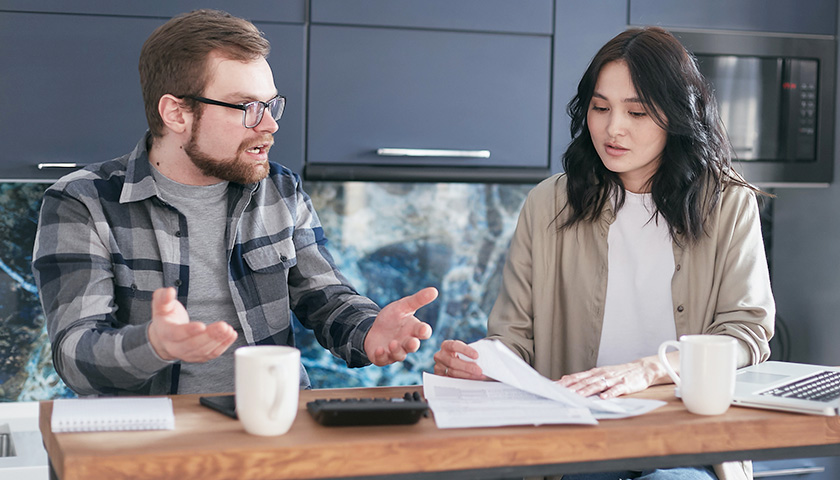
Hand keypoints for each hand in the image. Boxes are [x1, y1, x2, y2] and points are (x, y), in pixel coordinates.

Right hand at [147, 287, 237, 361]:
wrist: (164, 337)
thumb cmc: (165, 319)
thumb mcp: (160, 305)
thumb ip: (163, 298)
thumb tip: (169, 292)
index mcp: (166, 333)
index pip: (176, 334)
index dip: (189, 331)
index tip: (201, 325)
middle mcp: (175, 347)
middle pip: (193, 345)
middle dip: (209, 336)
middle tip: (222, 326)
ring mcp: (187, 354)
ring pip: (204, 351)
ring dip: (218, 340)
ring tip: (228, 329)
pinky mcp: (199, 356)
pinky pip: (212, 354)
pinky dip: (223, 345)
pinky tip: (231, 336)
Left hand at [364, 287, 437, 365]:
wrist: (374, 328)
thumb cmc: (393, 318)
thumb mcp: (403, 306)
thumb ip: (418, 300)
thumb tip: (434, 290)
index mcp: (414, 330)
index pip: (423, 332)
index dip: (424, 331)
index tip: (423, 329)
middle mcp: (407, 342)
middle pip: (413, 346)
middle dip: (412, 345)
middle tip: (412, 342)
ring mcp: (395, 351)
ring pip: (400, 355)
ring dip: (397, 350)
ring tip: (392, 344)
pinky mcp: (382, 357)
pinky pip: (383, 359)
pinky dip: (382, 356)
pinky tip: (379, 350)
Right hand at [432, 339, 485, 379]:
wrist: (452, 362)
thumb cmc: (459, 355)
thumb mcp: (463, 351)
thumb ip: (469, 353)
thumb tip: (483, 358)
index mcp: (446, 345)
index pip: (454, 346)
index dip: (465, 350)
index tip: (476, 355)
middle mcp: (440, 355)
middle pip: (453, 362)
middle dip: (468, 367)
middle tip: (479, 370)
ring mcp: (439, 366)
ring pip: (452, 372)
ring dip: (467, 375)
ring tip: (478, 376)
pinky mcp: (440, 376)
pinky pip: (451, 379)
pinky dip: (463, 380)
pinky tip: (471, 379)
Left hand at [556, 353, 673, 399]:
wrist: (641, 369)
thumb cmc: (618, 373)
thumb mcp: (600, 374)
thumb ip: (584, 378)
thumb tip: (565, 379)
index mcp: (595, 373)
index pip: (576, 377)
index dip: (565, 382)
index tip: (553, 387)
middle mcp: (602, 374)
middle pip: (584, 381)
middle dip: (571, 387)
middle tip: (559, 393)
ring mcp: (613, 379)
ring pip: (598, 385)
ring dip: (587, 391)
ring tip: (577, 396)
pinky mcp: (625, 385)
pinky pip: (616, 389)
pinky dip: (610, 393)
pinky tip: (603, 398)